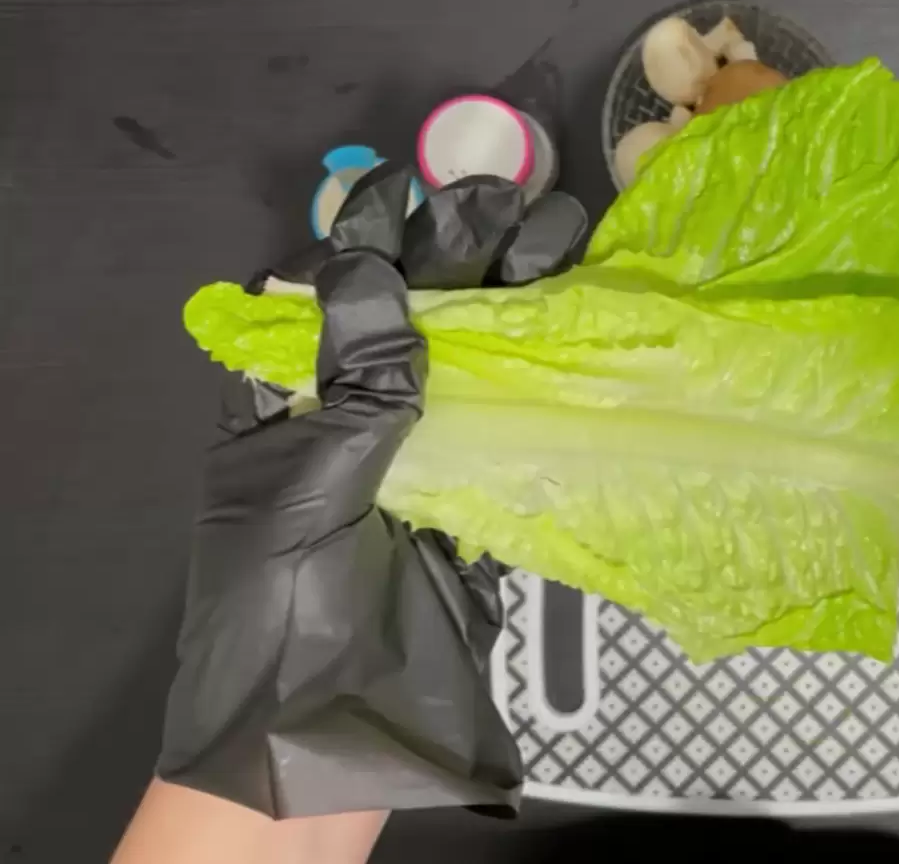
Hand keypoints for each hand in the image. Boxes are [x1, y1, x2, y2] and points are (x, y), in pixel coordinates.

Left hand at [156, 163, 585, 817]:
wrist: (329, 737)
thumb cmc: (286, 610)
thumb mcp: (306, 485)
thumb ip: (355, 382)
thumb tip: (368, 267)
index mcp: (291, 400)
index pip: (336, 295)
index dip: (378, 237)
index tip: (428, 188)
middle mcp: (360, 414)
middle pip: (417, 316)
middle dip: (467, 253)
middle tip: (525, 200)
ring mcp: (425, 455)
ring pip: (475, 361)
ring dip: (518, 302)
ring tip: (567, 238)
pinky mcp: (479, 498)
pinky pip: (513, 426)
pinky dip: (550, 380)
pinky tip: (585, 335)